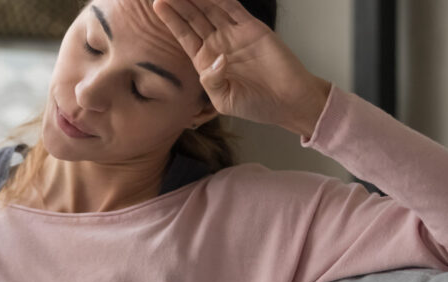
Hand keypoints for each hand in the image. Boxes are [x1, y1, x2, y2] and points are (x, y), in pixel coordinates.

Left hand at [153, 0, 331, 135]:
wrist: (289, 102)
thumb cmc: (256, 105)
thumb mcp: (225, 101)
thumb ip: (212, 82)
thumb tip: (216, 59)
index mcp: (206, 61)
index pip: (185, 35)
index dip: (171, 20)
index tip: (158, 4)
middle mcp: (218, 44)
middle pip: (194, 17)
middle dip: (180, 3)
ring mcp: (235, 34)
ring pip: (211, 9)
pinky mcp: (253, 28)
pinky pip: (233, 8)